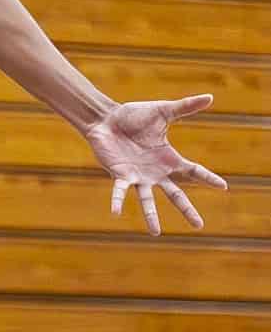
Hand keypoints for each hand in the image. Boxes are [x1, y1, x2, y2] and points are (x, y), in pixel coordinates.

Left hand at [84, 95, 227, 235]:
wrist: (107, 118)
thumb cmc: (134, 116)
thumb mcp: (163, 111)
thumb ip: (185, 107)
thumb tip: (210, 97)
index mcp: (169, 159)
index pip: (193, 171)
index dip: (208, 178)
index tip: (223, 187)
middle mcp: (155, 172)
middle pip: (175, 194)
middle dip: (187, 210)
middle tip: (199, 226)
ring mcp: (137, 176)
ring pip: (147, 200)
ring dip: (151, 216)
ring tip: (156, 233)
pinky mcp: (119, 175)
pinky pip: (119, 191)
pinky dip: (117, 201)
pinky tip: (115, 213)